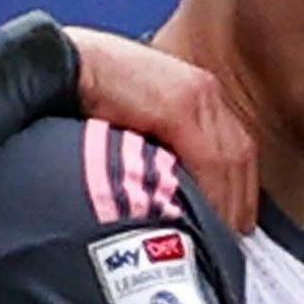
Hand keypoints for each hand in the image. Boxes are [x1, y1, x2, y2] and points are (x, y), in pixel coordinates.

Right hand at [60, 26, 259, 225]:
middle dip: (240, 198)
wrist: (63, 67)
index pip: (233, 143)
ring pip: (230, 158)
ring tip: (220, 234)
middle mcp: (203, 90)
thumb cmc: (88, 93)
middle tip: (233, 235)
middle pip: (239, 152)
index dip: (239, 185)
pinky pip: (209, 157)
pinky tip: (204, 217)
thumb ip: (156, 143)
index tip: (235, 218)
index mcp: (195, 89)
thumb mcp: (135, 118)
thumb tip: (163, 184)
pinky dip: (212, 190)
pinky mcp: (178, 105)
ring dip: (228, 201)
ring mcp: (194, 95)